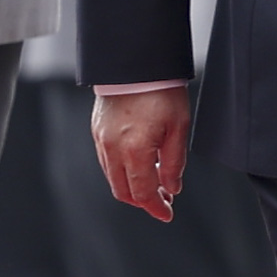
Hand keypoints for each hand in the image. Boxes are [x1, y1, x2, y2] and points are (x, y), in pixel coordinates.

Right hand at [92, 82, 190, 222]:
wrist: (136, 62)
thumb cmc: (160, 90)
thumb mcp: (178, 128)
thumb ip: (174, 163)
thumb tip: (172, 187)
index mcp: (135, 151)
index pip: (143, 193)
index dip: (156, 208)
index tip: (167, 214)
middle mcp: (113, 149)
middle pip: (123, 191)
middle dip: (144, 201)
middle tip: (163, 199)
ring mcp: (101, 139)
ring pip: (113, 178)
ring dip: (132, 186)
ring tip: (154, 181)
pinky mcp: (97, 130)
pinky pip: (107, 161)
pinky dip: (122, 170)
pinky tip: (139, 163)